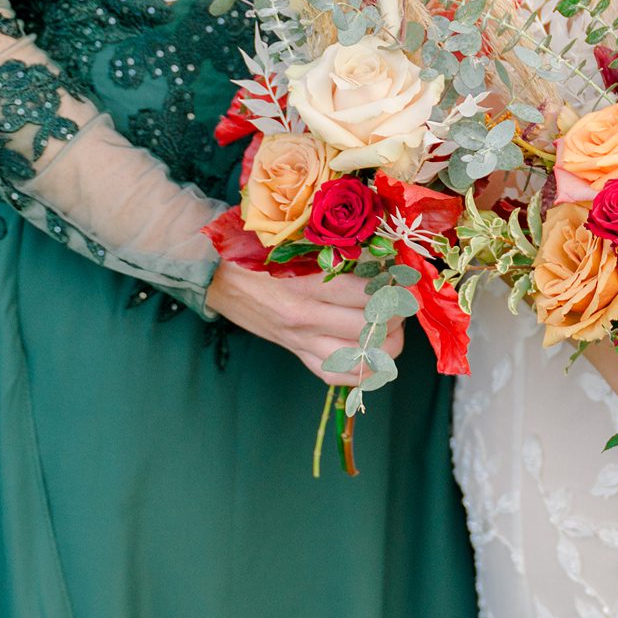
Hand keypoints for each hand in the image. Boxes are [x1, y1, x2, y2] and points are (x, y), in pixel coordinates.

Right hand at [206, 264, 405, 385]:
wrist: (216, 275)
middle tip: (401, 302)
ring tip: (392, 328)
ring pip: (360, 360)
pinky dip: (363, 372)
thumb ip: (333, 249)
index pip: (367, 294)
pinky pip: (336, 375)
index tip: (401, 278)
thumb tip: (380, 252)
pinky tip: (375, 358)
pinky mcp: (296, 353)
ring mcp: (301, 340)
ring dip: (386, 346)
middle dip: (396, 316)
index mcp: (305, 285)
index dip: (393, 288)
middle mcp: (305, 318)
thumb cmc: (257, 251)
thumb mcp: (293, 242)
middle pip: (370, 329)